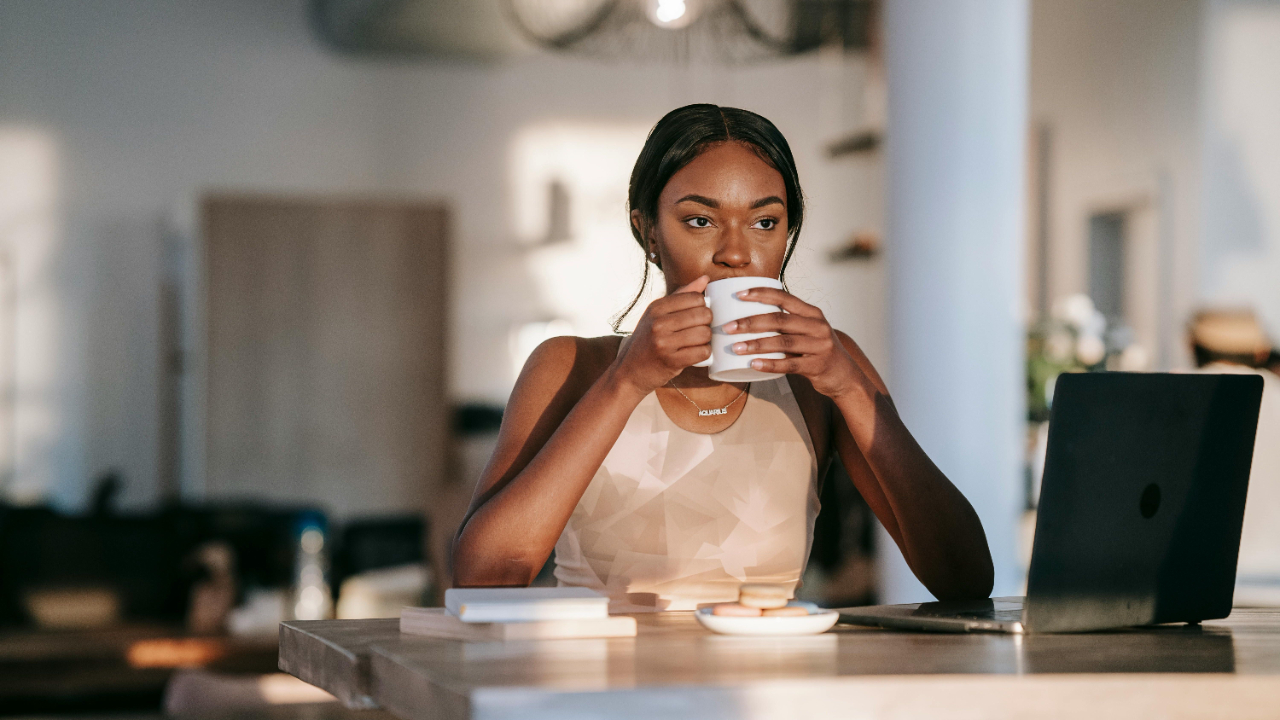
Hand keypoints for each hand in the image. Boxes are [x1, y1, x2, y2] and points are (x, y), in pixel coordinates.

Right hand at [612, 275, 712, 394]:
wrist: (629, 372)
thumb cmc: (647, 341)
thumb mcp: (657, 314)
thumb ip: (682, 295)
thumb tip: (705, 279)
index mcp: (656, 307)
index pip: (695, 298)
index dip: (703, 307)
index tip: (697, 316)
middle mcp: (658, 323)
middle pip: (703, 315)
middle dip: (707, 323)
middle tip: (699, 330)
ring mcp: (664, 342)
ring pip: (705, 334)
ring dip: (706, 340)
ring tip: (697, 343)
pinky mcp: (671, 361)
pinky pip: (702, 352)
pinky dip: (704, 354)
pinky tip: (696, 353)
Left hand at [724, 287, 860, 398]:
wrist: (844, 375)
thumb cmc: (817, 350)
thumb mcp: (808, 330)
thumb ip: (787, 322)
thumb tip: (750, 316)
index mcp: (812, 313)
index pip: (784, 297)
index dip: (761, 294)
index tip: (739, 295)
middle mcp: (817, 326)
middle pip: (779, 320)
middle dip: (750, 322)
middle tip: (728, 327)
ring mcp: (819, 346)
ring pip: (783, 342)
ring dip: (756, 344)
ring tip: (735, 347)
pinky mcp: (817, 366)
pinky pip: (790, 365)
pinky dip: (770, 364)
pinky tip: (754, 364)